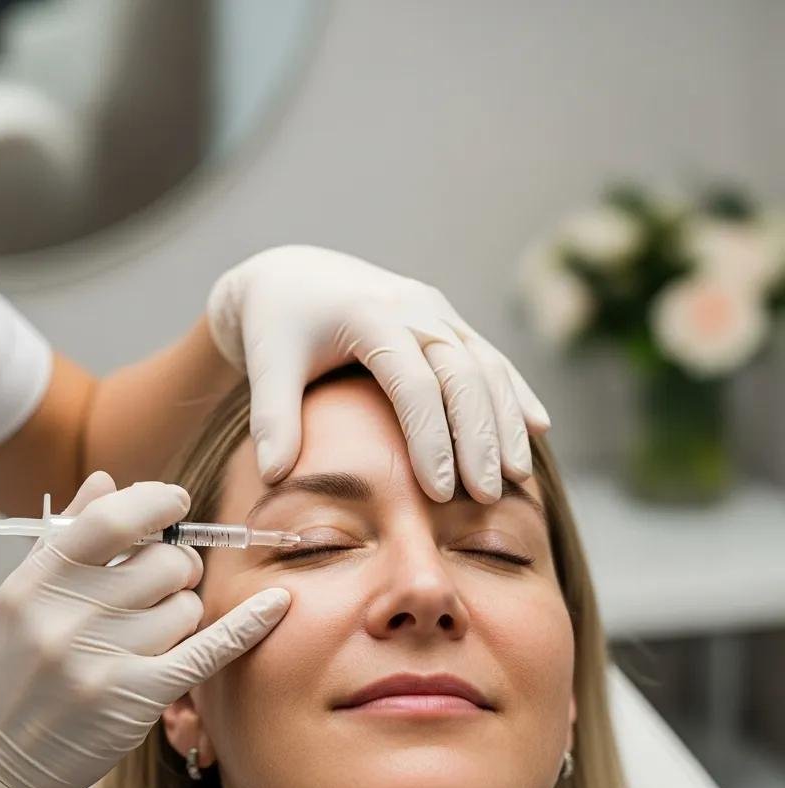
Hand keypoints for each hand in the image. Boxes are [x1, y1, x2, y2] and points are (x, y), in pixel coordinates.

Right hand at [0, 473, 289, 787]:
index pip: (112, 518)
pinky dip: (247, 624)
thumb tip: (108, 479)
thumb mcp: (18, 599)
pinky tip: (276, 604)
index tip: (175, 502)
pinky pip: (208, 650)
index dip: (156, 501)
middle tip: (162, 583)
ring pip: (187, 607)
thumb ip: (65, 535)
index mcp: (35, 582)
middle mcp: (66, 617)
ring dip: (182, 614)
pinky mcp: (135, 701)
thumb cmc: (2, 678)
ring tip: (150, 634)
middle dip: (176, 567)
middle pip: (164, 562)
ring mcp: (102, 661)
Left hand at [207, 245, 550, 501]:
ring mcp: (435, 310)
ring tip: (517, 475)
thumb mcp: (266, 364)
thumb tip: (274, 476)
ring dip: (505, 420)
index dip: (430, 438)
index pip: (413, 384)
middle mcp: (413, 307)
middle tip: (487, 495)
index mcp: (369, 316)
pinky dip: (513, 392)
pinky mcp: (446, 318)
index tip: (439, 492)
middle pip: (462, 374)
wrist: (291, 275)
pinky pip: (489, 356)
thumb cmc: (275, 324)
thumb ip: (272, 418)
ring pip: (486, 364)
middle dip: (479, 437)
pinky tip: (537, 427)